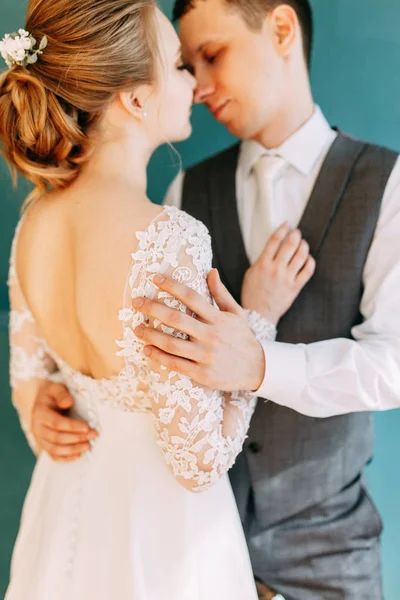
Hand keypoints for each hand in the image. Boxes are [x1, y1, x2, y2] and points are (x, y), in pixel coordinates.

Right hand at [31, 381, 97, 461]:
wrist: (43, 400)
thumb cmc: (52, 393)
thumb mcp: (56, 388)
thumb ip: (61, 394)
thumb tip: (68, 403)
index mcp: (40, 413)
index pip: (57, 423)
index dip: (73, 427)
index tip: (87, 427)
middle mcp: (37, 428)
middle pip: (57, 438)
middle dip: (77, 438)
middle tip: (93, 435)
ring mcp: (39, 438)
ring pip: (55, 449)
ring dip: (73, 449)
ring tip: (88, 446)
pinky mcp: (44, 445)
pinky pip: (53, 456)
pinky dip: (65, 458)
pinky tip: (78, 455)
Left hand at [133, 272, 264, 391]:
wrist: (257, 369)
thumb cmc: (242, 338)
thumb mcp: (236, 313)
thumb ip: (221, 293)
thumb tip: (210, 271)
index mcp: (218, 318)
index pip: (191, 297)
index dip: (172, 286)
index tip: (155, 278)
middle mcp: (211, 335)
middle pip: (176, 319)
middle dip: (153, 308)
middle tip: (136, 302)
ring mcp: (205, 355)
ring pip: (172, 343)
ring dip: (151, 335)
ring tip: (136, 328)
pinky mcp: (202, 373)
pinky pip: (175, 364)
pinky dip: (159, 356)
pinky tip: (146, 349)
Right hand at [242, 223, 315, 323]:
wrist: (259, 314)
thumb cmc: (252, 294)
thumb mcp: (250, 273)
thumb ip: (261, 260)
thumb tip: (272, 249)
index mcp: (262, 264)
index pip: (274, 241)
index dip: (282, 230)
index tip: (287, 224)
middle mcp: (276, 269)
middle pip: (290, 245)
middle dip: (296, 235)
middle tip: (297, 232)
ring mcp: (287, 278)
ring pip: (301, 256)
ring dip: (304, 246)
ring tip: (303, 243)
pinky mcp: (295, 287)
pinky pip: (308, 271)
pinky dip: (310, 261)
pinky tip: (308, 258)